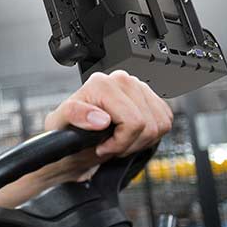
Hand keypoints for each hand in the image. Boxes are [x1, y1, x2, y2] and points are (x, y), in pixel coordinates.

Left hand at [44, 70, 173, 159]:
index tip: (101, 147)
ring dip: (140, 142)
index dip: (119, 143)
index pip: (133, 122)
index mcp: (102, 83)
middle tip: (109, 145)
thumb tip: (101, 118)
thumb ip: (76, 115)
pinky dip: (150, 136)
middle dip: (129, 144)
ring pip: (160, 125)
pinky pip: (166, 122)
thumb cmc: (67, 130)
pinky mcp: (152, 98)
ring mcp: (140, 87)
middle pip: (148, 126)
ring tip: (118, 140)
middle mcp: (122, 80)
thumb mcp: (60, 123)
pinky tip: (130, 135)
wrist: (75, 138)